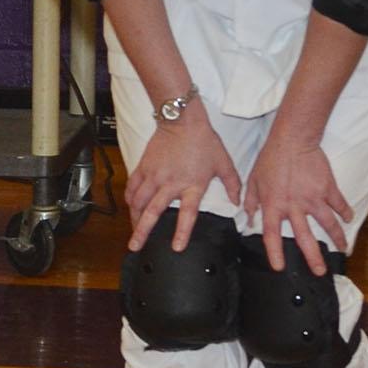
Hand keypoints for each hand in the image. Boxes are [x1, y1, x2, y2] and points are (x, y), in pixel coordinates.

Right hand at [124, 108, 242, 251]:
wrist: (182, 120)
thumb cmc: (204, 140)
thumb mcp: (224, 163)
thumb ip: (232, 184)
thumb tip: (238, 202)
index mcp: (192, 185)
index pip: (186, 215)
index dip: (181, 232)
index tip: (175, 247)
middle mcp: (170, 184)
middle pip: (153, 212)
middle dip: (142, 231)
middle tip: (135, 246)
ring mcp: (154, 176)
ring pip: (138, 201)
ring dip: (134, 217)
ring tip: (132, 229)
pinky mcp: (144, 166)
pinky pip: (133, 186)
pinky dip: (130, 198)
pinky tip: (130, 205)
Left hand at [238, 134, 351, 273]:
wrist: (292, 140)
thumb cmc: (270, 159)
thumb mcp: (253, 181)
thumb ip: (251, 202)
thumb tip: (249, 219)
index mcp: (273, 205)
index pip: (272, 234)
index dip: (275, 252)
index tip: (279, 267)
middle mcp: (294, 206)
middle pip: (304, 237)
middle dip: (313, 257)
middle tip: (319, 272)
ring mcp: (313, 198)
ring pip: (328, 223)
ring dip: (337, 238)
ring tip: (342, 249)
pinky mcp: (327, 188)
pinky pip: (339, 203)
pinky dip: (346, 212)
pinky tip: (349, 219)